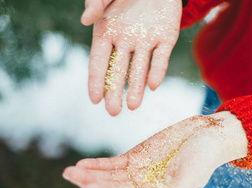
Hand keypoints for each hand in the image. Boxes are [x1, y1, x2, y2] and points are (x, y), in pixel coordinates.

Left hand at [63, 112, 247, 187]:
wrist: (207, 136)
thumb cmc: (203, 159)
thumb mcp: (190, 178)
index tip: (88, 187)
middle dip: (92, 183)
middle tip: (71, 176)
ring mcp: (138, 173)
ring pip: (109, 177)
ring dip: (89, 175)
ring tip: (69, 172)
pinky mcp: (136, 157)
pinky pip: (113, 163)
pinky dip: (98, 164)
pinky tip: (82, 164)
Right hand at [81, 0, 181, 115]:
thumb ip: (96, 3)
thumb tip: (85, 20)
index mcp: (107, 33)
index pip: (98, 61)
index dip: (96, 80)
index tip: (94, 99)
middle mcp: (126, 42)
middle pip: (118, 71)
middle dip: (114, 92)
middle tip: (113, 112)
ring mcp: (146, 41)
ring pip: (140, 69)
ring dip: (136, 87)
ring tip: (133, 106)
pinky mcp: (166, 38)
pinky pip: (161, 57)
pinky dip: (157, 70)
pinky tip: (153, 85)